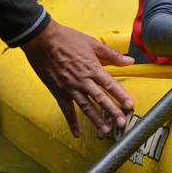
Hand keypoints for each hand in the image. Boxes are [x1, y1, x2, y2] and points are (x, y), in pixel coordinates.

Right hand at [21, 18, 135, 137]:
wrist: (42, 40)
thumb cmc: (67, 39)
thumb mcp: (93, 43)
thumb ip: (112, 54)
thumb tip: (130, 61)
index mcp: (93, 68)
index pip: (110, 85)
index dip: (121, 95)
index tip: (130, 106)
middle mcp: (82, 80)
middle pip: (100, 98)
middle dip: (113, 111)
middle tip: (122, 123)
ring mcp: (69, 88)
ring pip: (86, 107)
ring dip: (97, 119)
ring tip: (107, 130)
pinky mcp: (58, 92)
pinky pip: (66, 109)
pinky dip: (72, 122)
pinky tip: (78, 133)